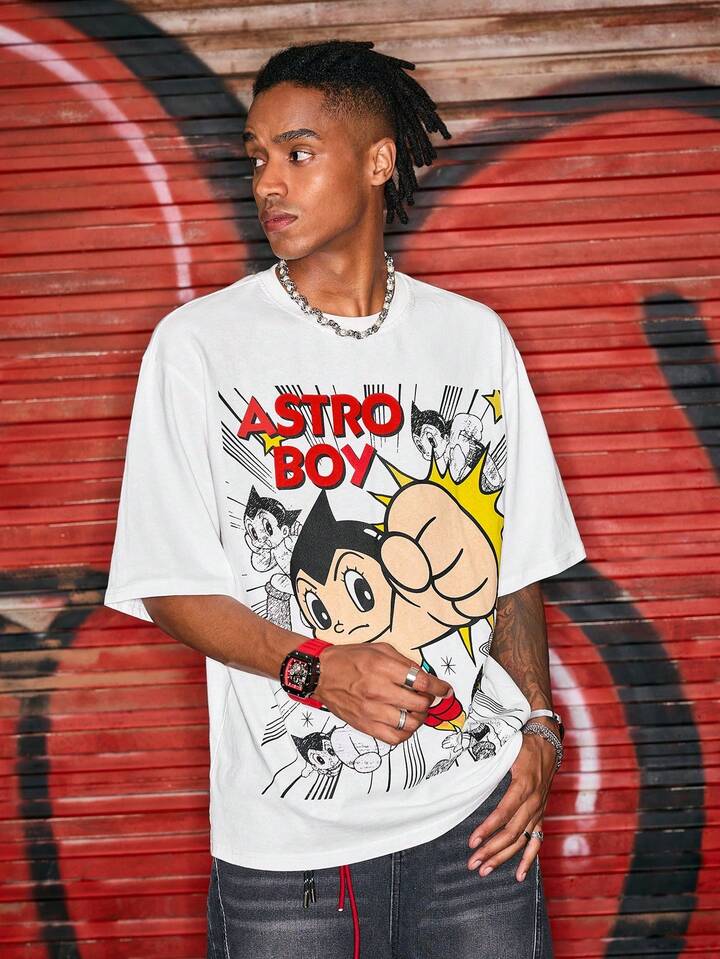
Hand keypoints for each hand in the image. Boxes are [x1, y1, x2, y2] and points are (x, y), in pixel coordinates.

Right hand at [314, 641, 453, 745]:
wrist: (321, 674)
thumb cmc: (349, 659)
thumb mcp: (379, 649)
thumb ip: (403, 662)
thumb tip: (425, 676)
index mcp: (382, 668)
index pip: (422, 682)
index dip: (440, 687)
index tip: (445, 690)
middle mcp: (378, 691)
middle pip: (419, 704)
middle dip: (430, 701)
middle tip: (427, 697)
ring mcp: (371, 711)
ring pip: (410, 724)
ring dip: (419, 718)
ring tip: (416, 711)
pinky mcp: (365, 725)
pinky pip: (394, 738)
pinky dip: (406, 733)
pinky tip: (404, 723)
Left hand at [465, 725, 557, 880]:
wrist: (548, 742)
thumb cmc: (523, 745)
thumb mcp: (507, 750)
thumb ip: (492, 762)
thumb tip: (466, 771)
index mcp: (523, 786)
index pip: (503, 814)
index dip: (487, 829)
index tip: (472, 841)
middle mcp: (533, 802)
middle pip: (512, 833)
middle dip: (491, 850)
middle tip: (472, 863)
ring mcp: (538, 810)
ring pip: (522, 841)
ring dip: (503, 858)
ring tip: (485, 871)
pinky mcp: (541, 814)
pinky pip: (537, 841)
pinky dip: (529, 859)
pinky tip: (519, 875)